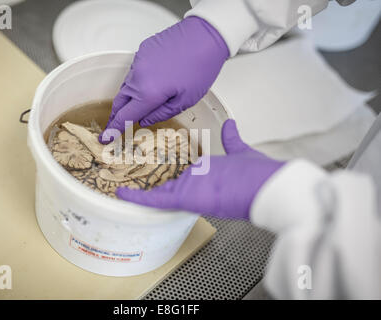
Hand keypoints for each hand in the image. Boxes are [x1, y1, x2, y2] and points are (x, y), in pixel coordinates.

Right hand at [99, 16, 228, 143]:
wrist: (206, 35)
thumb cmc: (201, 67)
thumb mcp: (185, 100)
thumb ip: (161, 113)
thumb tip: (145, 120)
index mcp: (148, 93)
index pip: (125, 116)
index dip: (114, 129)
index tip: (105, 138)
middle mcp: (138, 77)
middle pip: (120, 101)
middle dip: (117, 115)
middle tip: (116, 126)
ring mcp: (139, 62)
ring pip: (127, 85)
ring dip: (130, 97)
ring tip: (141, 104)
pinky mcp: (143, 51)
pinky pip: (136, 71)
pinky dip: (139, 80)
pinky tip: (154, 81)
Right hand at [116, 120, 284, 219]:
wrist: (267, 188)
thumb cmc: (255, 175)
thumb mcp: (240, 153)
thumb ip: (232, 141)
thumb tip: (230, 125)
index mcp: (208, 178)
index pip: (187, 179)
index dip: (174, 179)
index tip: (162, 177)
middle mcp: (196, 186)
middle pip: (170, 187)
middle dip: (153, 187)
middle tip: (131, 182)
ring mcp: (189, 191)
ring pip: (160, 193)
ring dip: (141, 194)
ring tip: (121, 190)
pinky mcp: (184, 198)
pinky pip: (155, 199)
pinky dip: (138, 198)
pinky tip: (122, 195)